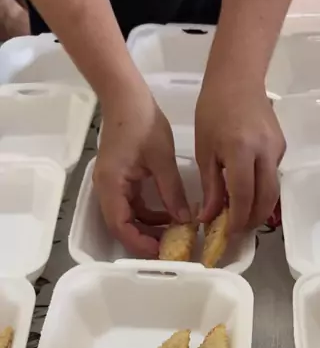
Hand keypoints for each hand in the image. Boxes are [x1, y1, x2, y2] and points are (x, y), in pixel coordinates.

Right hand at [94, 81, 189, 256]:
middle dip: (145, 240)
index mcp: (112, 185)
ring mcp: (112, 185)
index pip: (120, 226)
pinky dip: (149, 214)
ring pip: (127, 218)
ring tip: (174, 234)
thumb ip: (172, 192)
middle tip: (172, 248)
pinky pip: (132, 205)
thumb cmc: (141, 123)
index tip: (162, 250)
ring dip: (148, 228)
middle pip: (121, 227)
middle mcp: (106, 189)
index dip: (139, 243)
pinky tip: (170, 215)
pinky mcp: (120, 180)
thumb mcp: (162, 159)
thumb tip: (185, 221)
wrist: (126, 97)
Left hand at [195, 79, 284, 231]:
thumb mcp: (204, 150)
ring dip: (259, 207)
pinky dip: (261, 188)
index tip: (228, 234)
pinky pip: (272, 175)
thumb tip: (209, 217)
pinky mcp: (281, 147)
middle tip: (238, 231)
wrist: (237, 78)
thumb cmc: (213, 110)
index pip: (243, 196)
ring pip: (273, 189)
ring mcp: (277, 149)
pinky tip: (247, 190)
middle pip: (266, 199)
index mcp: (241, 151)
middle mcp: (265, 152)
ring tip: (241, 216)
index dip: (237, 219)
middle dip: (253, 219)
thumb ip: (210, 187)